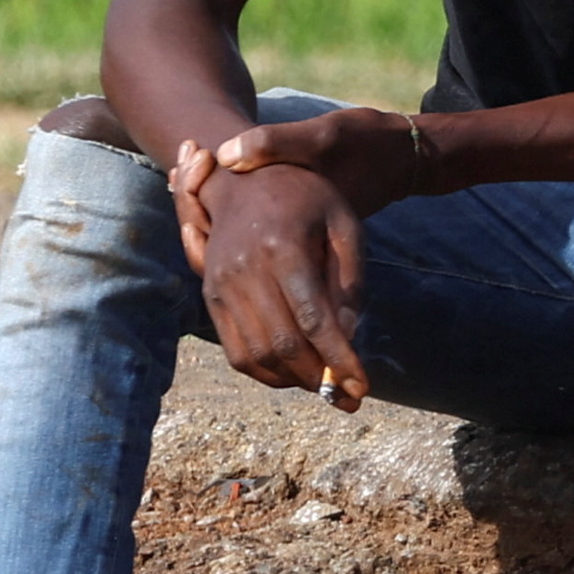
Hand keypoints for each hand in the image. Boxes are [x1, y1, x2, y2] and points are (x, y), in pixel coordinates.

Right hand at [168, 123, 389, 407]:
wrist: (244, 176)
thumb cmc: (308, 198)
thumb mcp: (344, 225)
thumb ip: (349, 282)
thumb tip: (349, 336)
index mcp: (283, 250)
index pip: (314, 320)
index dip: (339, 359)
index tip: (362, 386)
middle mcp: (245, 272)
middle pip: (282, 344)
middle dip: (319, 378)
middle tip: (348, 396)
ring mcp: (221, 286)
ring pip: (255, 354)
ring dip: (292, 380)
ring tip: (325, 387)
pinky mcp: (210, 297)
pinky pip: (234, 349)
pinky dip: (264, 372)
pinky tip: (293, 374)